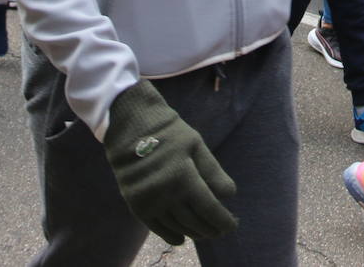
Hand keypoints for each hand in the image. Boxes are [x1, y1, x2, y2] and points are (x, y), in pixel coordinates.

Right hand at [103, 80, 236, 244]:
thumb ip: (213, 171)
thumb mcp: (196, 145)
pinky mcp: (136, 204)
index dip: (223, 220)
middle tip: (221, 229)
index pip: (209, 209)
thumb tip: (229, 196)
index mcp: (183, 176)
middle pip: (195, 222)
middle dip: (211, 228)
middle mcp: (165, 193)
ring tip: (205, 232)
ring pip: (177, 227)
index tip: (232, 225)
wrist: (131, 127)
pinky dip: (171, 235)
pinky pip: (156, 228)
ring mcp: (149, 201)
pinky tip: (182, 238)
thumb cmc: (169, 133)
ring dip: (194, 232)